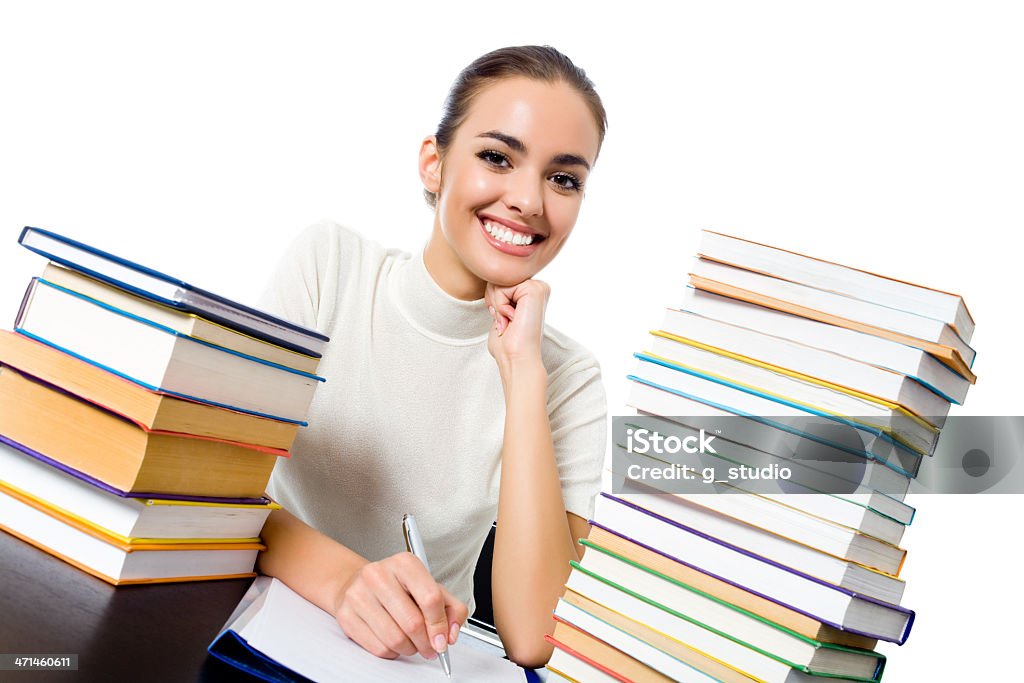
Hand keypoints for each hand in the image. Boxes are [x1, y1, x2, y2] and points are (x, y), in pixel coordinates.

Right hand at [334, 552, 467, 660]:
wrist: (357, 582)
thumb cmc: (396, 586)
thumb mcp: (428, 587)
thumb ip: (450, 608)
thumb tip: (452, 633)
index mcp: (405, 563)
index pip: (431, 598)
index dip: (440, 625)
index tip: (443, 641)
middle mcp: (379, 574)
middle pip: (413, 623)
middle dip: (426, 643)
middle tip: (430, 648)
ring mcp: (359, 594)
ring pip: (395, 639)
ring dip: (410, 650)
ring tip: (412, 644)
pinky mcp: (346, 615)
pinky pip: (378, 648)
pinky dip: (392, 652)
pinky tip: (394, 642)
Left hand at [486, 279, 550, 373]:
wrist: (517, 358)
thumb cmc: (507, 344)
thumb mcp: (500, 313)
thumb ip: (499, 296)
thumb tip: (488, 284)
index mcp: (531, 292)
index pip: (499, 281)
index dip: (493, 301)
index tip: (504, 320)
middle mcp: (538, 287)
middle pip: (498, 277)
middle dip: (493, 301)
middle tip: (506, 321)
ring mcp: (538, 286)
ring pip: (499, 281)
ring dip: (497, 305)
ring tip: (511, 321)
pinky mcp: (535, 289)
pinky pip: (503, 287)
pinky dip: (501, 306)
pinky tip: (514, 318)